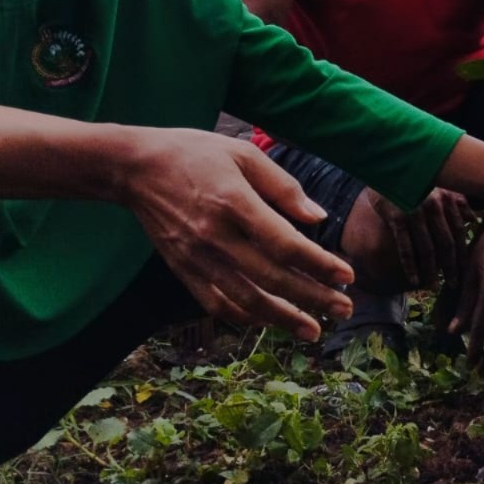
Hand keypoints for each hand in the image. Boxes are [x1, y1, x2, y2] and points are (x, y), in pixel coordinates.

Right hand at [117, 127, 356, 340]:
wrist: (136, 168)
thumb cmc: (196, 153)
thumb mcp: (244, 154)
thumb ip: (284, 187)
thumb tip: (318, 218)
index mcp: (234, 202)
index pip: (285, 244)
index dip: (319, 264)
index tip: (347, 275)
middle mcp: (215, 236)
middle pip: (272, 278)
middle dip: (313, 298)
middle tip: (345, 309)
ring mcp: (196, 258)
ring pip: (245, 299)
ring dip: (283, 319)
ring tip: (313, 330)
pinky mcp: (182, 270)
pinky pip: (216, 304)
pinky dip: (244, 317)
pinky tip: (268, 322)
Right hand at [365, 187, 474, 288]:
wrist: (387, 170)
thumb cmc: (416, 182)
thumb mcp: (439, 187)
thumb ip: (457, 202)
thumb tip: (474, 219)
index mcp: (446, 198)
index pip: (459, 231)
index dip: (463, 252)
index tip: (466, 270)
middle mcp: (433, 205)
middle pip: (446, 243)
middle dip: (451, 267)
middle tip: (454, 285)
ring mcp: (415, 211)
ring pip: (427, 248)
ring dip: (431, 271)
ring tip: (434, 287)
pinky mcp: (397, 217)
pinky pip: (405, 246)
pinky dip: (410, 266)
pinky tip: (414, 281)